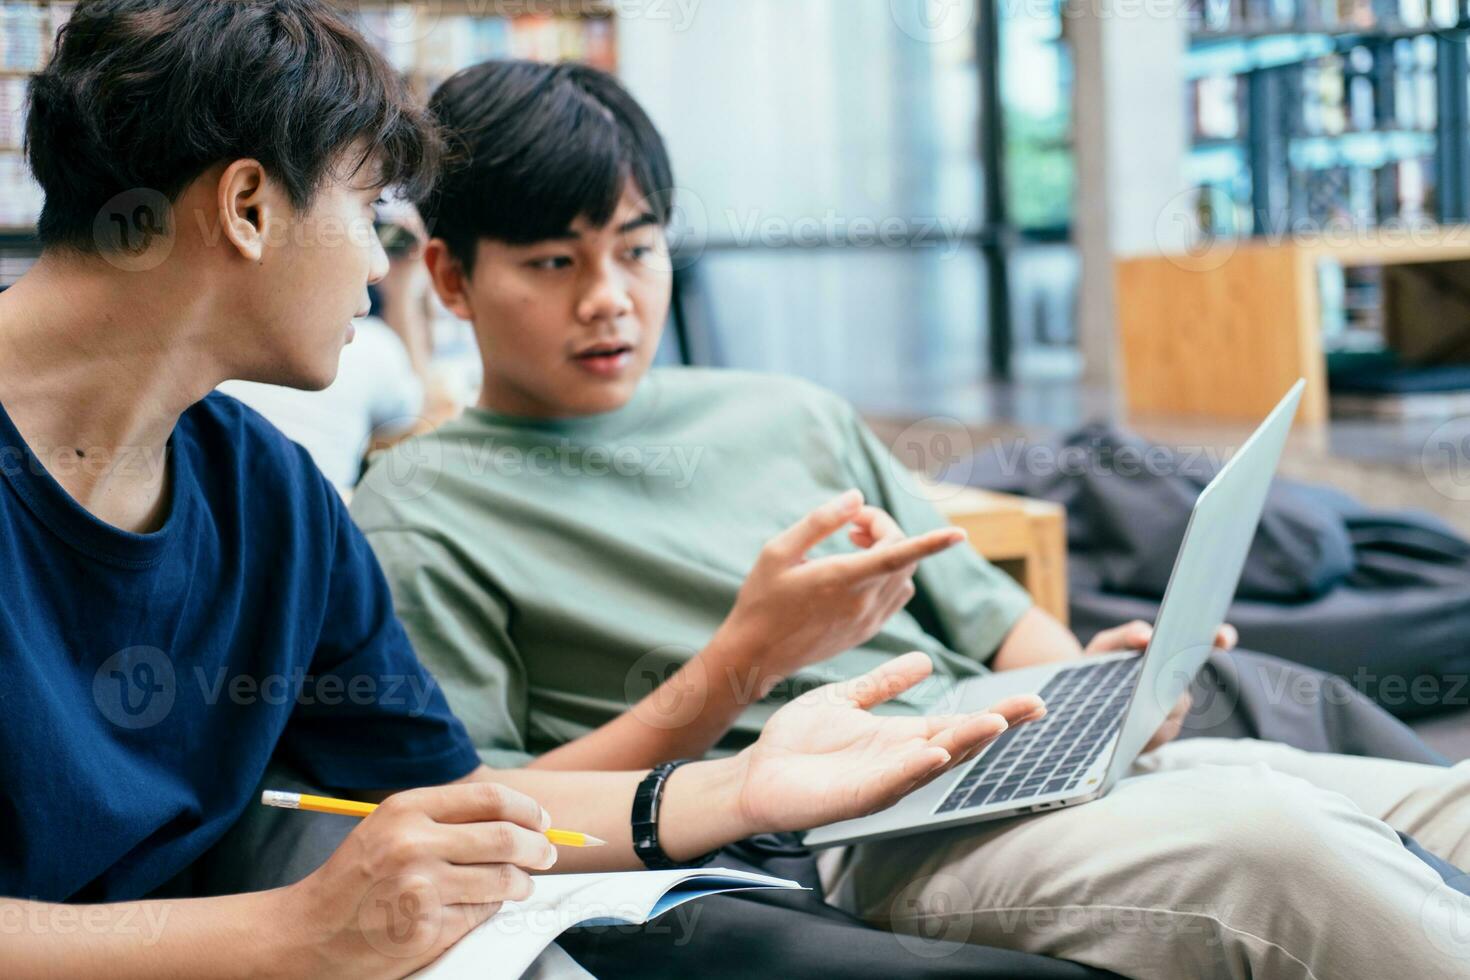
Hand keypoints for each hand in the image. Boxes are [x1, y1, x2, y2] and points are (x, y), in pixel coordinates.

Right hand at [281, 783, 557, 978]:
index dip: (528, 810)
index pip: (491, 799)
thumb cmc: (356, 877)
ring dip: (521, 884)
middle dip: (540, 848)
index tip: (543, 821)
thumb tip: (520, 819)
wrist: (307, 933)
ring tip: (520, 885)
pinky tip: (473, 909)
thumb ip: (446, 819)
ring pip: (503, 881)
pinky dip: (487, 912)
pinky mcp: (425, 928)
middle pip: (507, 838)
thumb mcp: (391, 828)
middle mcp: (414, 843)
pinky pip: (481, 915)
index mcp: (407, 808)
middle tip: (549, 854)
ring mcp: (420, 888)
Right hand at [711, 490, 965, 695]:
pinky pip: (897, 596)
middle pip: (903, 555)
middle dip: (885, 529)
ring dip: (891, 551)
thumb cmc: (761, 599)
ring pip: (905, 576)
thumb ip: (820, 520)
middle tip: (851, 525)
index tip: (960, 534)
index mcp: (841, 578)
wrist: (755, 655)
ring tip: (852, 543)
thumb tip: (857, 498)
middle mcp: (862, 602)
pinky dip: (891, 574)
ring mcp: (867, 620)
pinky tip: (858, 569)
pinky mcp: (866, 631)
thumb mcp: (778, 550)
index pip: (897, 554)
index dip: (932, 542)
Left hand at [730, 652, 1045, 833]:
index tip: (1033, 698)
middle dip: (996, 727)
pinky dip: (914, 769)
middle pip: (958, 744)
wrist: (755, 772)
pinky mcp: (855, 798)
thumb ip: (884, 683)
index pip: (957, 724)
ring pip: (932, 764)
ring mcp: (881, 781)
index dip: (995, 713)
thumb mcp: (846, 699)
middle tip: (1033, 706)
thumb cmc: (798, 741)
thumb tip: (926, 659)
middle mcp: (899, 761)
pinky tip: (934, 753)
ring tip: (993, 723)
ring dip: (963, 746)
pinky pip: (891, 783)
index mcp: (900, 738)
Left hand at [1085, 620, 1238, 752]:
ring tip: (1140, 707)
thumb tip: (1147, 636)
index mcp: (1170, 661)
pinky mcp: (1150, 742)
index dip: (1219, 640)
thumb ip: (1127, 635)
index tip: (1222, 635)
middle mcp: (1175, 692)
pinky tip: (1128, 731)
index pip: (1205, 648)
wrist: (1070, 699)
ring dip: (1158, 713)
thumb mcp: (1107, 646)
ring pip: (1172, 718)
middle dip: (1173, 686)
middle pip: (1183, 692)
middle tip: (1159, 677)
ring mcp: (1167, 719)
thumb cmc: (1096, 666)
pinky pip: (1155, 739)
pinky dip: (1144, 734)